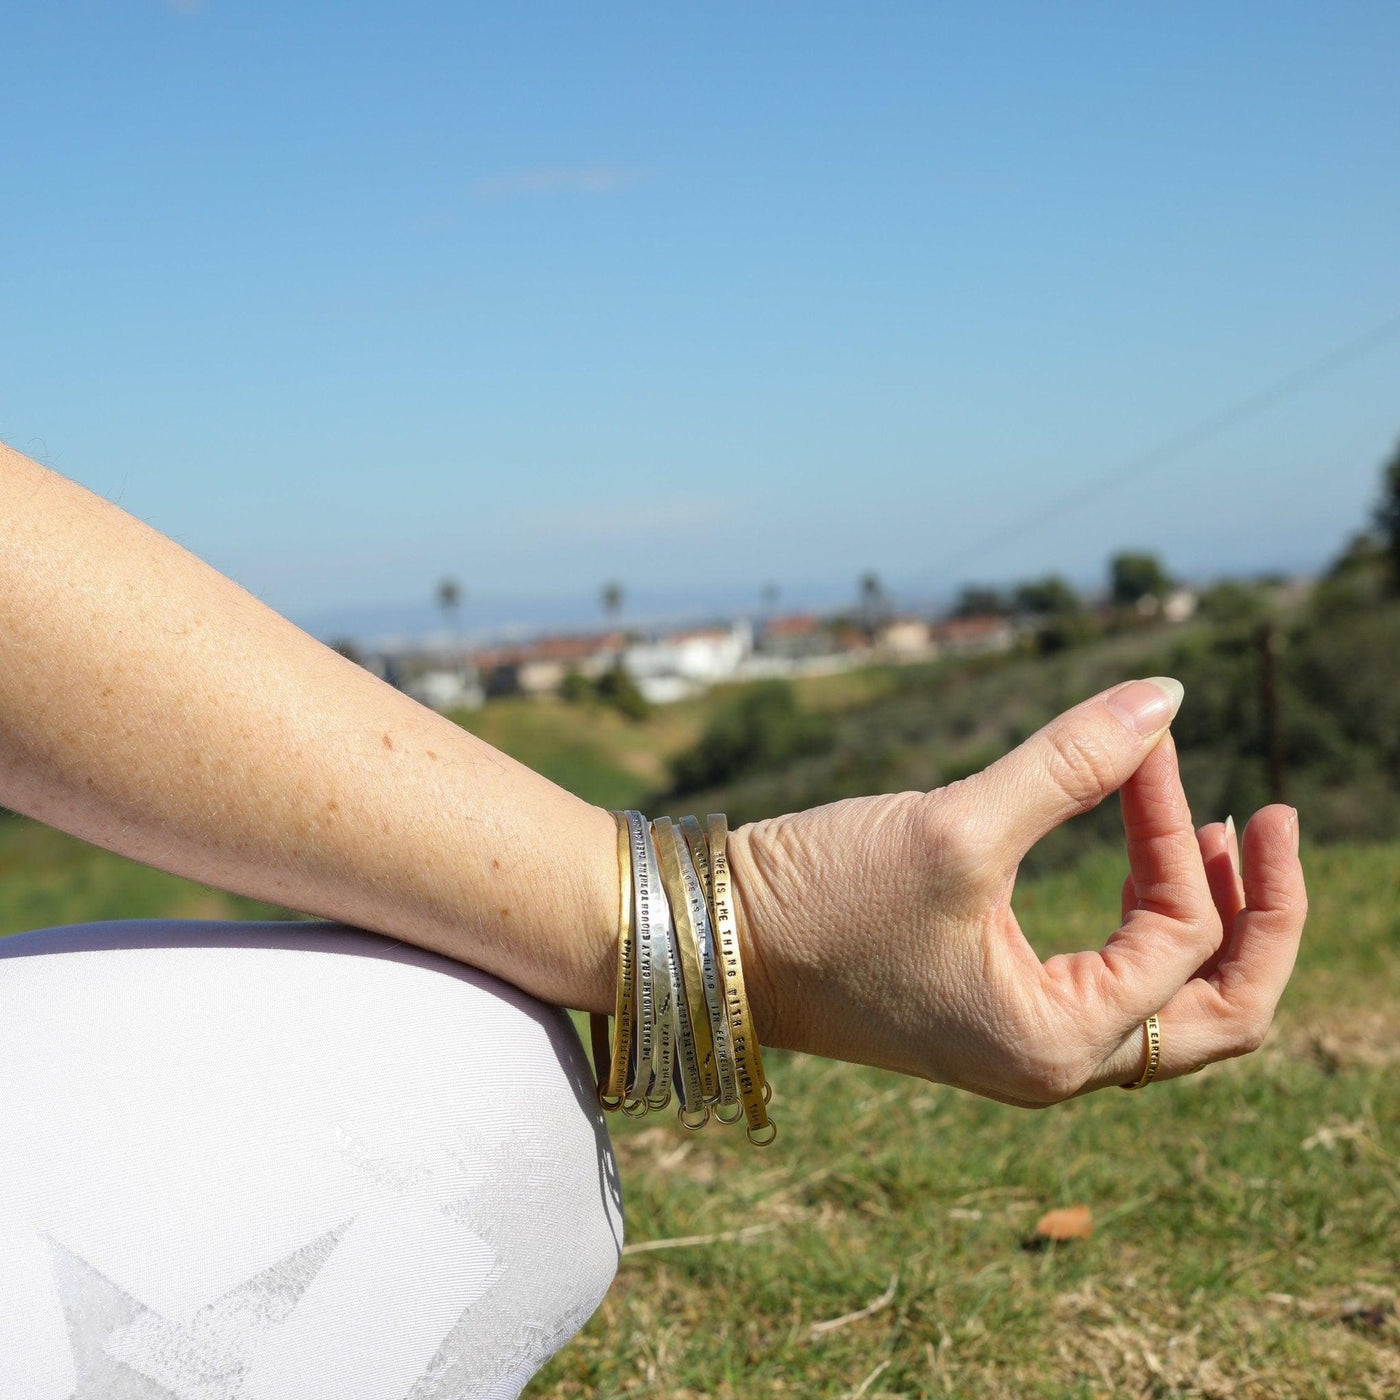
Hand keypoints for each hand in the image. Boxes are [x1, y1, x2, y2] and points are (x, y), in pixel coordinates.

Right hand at [727, 678, 1306, 1106]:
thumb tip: (1166, 696)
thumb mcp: (956, 828)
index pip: (1186, 941)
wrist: (713, 940)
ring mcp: (1024, 1040)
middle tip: (1270, 821)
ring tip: (1219, 831)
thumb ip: (1069, 763)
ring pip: (1174, 1005)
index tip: (1145, 744)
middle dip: (1263, 917)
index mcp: (1054, 1044)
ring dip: (1211, 920)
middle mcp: (1052, 1062)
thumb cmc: (821, 900)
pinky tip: (1145, 860)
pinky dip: (1148, 926)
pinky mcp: (993, 1008)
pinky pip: (1115, 983)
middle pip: (1221, 1013)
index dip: (1179, 831)